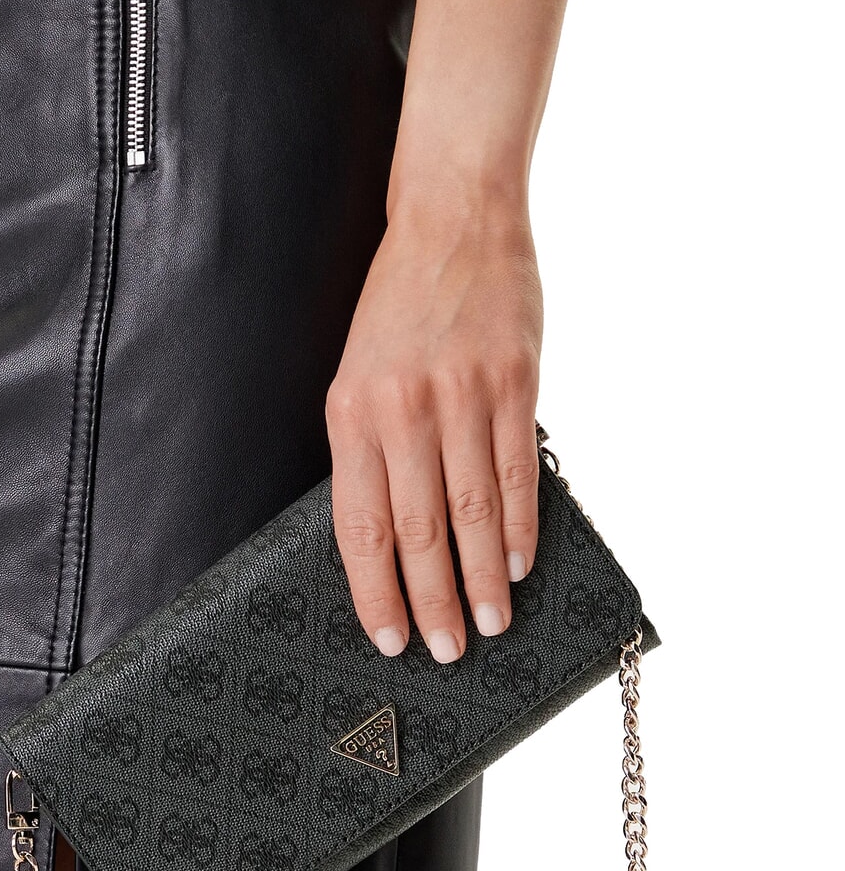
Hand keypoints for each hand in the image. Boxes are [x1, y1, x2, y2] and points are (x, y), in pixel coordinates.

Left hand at [325, 208, 542, 662]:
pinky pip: (515, 471)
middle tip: (448, 650)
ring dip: (482, 579)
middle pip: (418, 532)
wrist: (453, 220)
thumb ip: (372, 449)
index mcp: (351, 414)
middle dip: (432, 602)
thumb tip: (395, 535)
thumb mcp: (359, 375)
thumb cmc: (399, 307)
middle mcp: (402, 411)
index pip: (360, 526)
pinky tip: (518, 563)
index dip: (375, 590)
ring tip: (492, 623)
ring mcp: (460, 397)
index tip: (388, 637)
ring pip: (471, 512)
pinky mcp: (512, 382)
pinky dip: (518, 526)